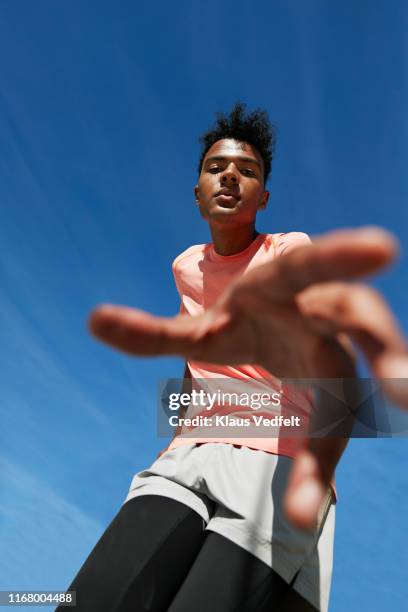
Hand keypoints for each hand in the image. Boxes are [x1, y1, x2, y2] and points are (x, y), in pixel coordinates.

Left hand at [89, 227, 407, 527]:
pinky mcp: (332, 398)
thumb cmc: (244, 321)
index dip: (345, 254)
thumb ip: (150, 332)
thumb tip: (91, 319)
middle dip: (380, 337)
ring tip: (397, 411)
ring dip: (384, 388)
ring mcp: (336, 355)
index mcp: (285, 288)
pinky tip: (302, 505)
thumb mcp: (200, 330)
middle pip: (357, 315)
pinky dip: (320, 465)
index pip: (313, 266)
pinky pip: (332, 430)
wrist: (279, 334)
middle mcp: (321, 318)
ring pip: (366, 368)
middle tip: (397, 380)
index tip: (384, 246)